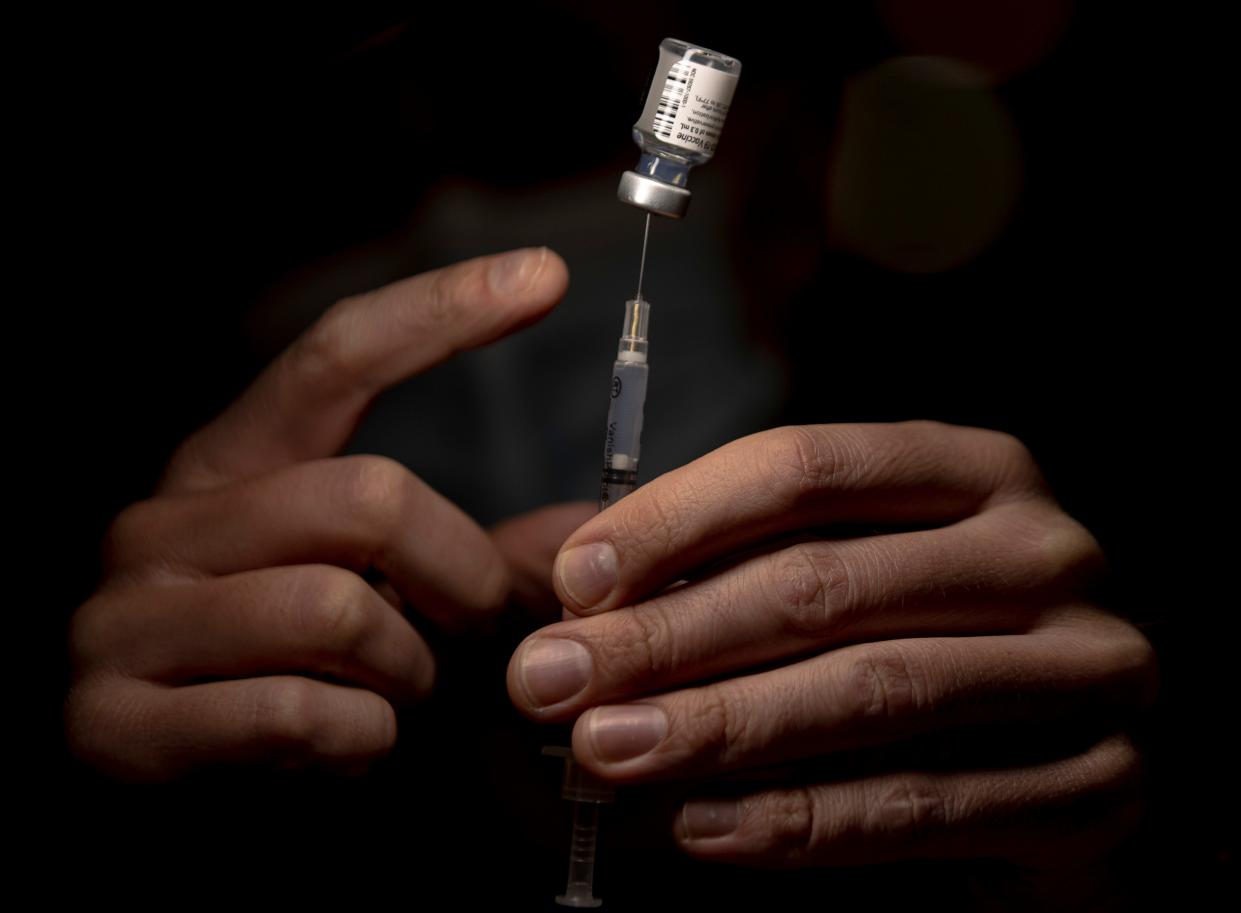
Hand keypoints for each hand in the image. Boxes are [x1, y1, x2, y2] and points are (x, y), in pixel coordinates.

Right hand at [67, 247, 568, 779]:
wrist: (150, 807)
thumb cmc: (287, 679)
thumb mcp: (380, 598)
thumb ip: (472, 560)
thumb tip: (590, 532)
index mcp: (233, 467)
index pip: (337, 355)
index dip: (443, 311)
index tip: (546, 275)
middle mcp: (166, 521)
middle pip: (369, 495)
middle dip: (459, 577)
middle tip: (471, 632)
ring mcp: (126, 618)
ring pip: (338, 610)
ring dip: (408, 674)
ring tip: (396, 700)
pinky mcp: (114, 721)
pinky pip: (297, 713)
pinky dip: (359, 743)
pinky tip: (345, 750)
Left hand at [507, 422, 1155, 872]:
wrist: (1081, 748)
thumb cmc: (922, 636)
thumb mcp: (831, 565)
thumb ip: (709, 560)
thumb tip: (547, 576)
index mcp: (971, 468)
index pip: (804, 465)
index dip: (674, 519)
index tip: (570, 579)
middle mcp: (1041, 548)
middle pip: (827, 582)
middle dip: (670, 636)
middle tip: (552, 682)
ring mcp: (1088, 664)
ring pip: (873, 692)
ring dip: (719, 728)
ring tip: (605, 752)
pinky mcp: (1100, 786)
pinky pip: (926, 805)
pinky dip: (801, 822)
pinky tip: (700, 827)